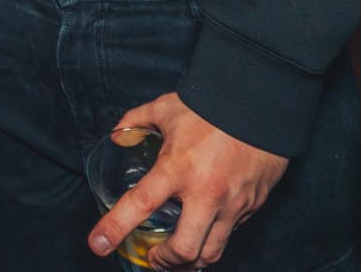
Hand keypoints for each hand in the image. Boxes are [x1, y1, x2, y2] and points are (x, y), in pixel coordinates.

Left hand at [87, 94, 289, 267]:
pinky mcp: (253, 206)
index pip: (139, 204)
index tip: (98, 245)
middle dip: (165, 261)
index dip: (115, 228)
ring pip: (211, 253)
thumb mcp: (165, 108)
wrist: (262, 104)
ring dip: (190, 261)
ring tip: (178, 256)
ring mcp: (233, 204)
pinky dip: (214, 238)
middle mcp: (206, 193)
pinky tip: (204, 230)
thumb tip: (117, 135)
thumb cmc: (211, 105)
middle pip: (184, 249)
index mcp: (177, 168)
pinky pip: (231, 233)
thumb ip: (136, 121)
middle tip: (154, 258)